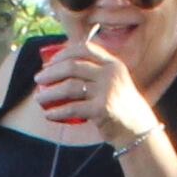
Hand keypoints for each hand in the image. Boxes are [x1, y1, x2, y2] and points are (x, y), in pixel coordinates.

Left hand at [32, 38, 154, 145]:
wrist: (137, 128)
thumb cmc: (119, 104)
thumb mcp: (113, 80)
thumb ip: (95, 71)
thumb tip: (60, 66)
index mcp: (112, 63)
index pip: (84, 49)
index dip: (63, 53)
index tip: (49, 62)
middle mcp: (110, 74)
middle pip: (73, 66)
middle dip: (51, 72)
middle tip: (39, 79)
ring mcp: (106, 91)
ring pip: (69, 87)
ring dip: (49, 92)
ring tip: (39, 97)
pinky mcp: (102, 109)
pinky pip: (73, 109)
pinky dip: (58, 111)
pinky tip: (49, 114)